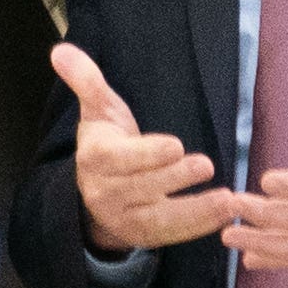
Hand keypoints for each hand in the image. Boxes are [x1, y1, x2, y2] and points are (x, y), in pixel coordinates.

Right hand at [55, 43, 231, 251]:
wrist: (97, 190)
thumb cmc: (106, 140)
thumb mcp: (98, 110)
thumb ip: (86, 81)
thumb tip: (60, 50)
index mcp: (94, 158)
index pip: (117, 159)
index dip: (146, 154)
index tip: (176, 145)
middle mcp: (104, 192)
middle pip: (140, 188)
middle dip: (174, 178)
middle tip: (206, 165)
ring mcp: (123, 219)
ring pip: (158, 219)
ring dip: (195, 211)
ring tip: (227, 200)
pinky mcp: (143, 237)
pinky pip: (172, 235)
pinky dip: (200, 226)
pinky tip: (226, 213)